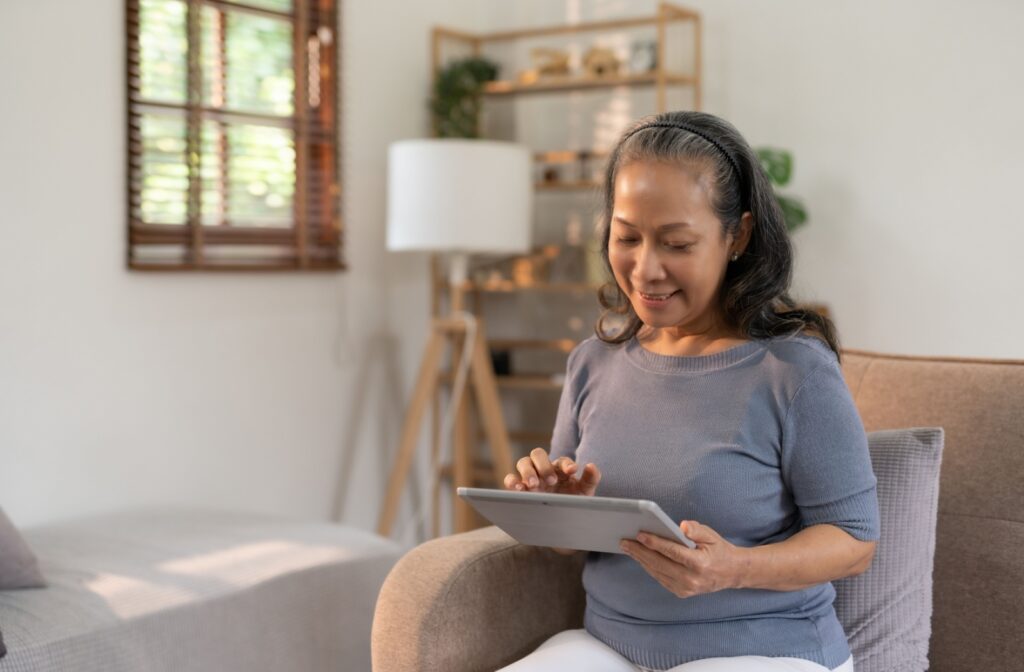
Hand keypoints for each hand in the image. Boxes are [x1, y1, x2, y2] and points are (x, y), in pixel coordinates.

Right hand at [503, 447, 600, 496]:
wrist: (562, 522)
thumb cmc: (573, 502)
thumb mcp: (585, 492)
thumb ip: (591, 478)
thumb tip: (591, 465)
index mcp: (560, 468)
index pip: (562, 460)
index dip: (567, 464)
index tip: (572, 471)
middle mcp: (543, 469)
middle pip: (538, 454)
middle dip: (543, 465)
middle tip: (551, 481)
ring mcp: (530, 477)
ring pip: (523, 462)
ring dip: (527, 472)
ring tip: (534, 485)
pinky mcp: (519, 489)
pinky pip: (510, 479)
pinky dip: (512, 481)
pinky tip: (519, 489)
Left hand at [619, 520, 745, 597]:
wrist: (731, 573)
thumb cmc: (719, 550)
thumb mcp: (711, 536)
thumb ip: (697, 530)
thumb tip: (682, 526)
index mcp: (700, 564)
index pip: (672, 552)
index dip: (654, 542)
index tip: (639, 534)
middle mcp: (691, 579)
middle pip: (660, 563)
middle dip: (640, 551)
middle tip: (624, 541)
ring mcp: (686, 589)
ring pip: (657, 572)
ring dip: (641, 559)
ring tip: (627, 547)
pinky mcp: (681, 592)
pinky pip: (660, 578)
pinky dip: (649, 567)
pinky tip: (640, 557)